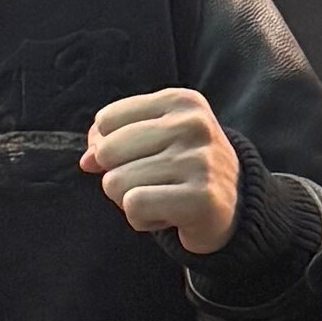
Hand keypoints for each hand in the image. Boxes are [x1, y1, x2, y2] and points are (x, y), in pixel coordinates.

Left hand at [84, 84, 242, 255]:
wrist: (235, 207)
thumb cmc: (184, 170)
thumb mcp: (155, 139)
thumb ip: (112, 140)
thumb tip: (86, 160)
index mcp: (180, 101)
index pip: (106, 121)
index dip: (111, 148)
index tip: (144, 158)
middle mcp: (193, 124)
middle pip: (107, 151)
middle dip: (118, 176)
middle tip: (154, 183)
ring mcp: (199, 160)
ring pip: (116, 182)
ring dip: (131, 201)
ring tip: (164, 198)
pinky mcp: (200, 197)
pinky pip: (133, 206)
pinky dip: (142, 219)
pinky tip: (168, 215)